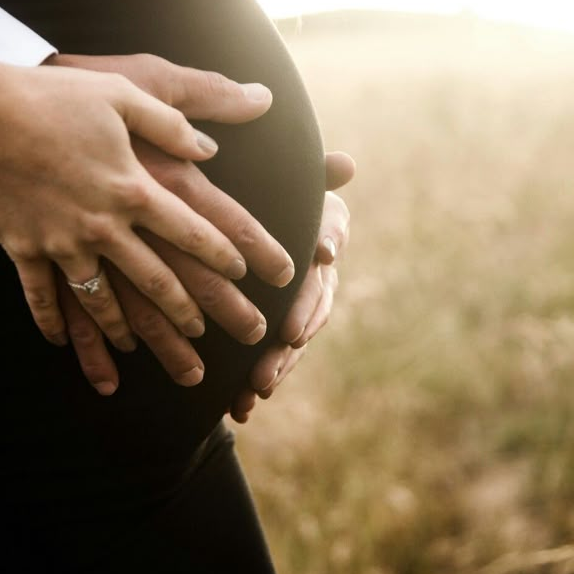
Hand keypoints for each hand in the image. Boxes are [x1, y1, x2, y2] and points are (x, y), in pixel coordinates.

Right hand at [0, 54, 283, 350]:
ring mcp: (63, 244)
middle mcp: (105, 226)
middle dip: (190, 312)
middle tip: (212, 334)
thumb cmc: (52, 96)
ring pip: (103, 301)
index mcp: (136, 188)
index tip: (249, 276)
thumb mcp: (124, 91)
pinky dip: (53, 324)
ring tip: (143, 348)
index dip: (226, 255)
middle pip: (159, 281)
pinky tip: (61, 343)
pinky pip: (41, 297)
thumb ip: (172, 123)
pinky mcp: (24, 250)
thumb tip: (212, 149)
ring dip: (127, 330)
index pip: (194, 231)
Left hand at [228, 150, 354, 422]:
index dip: (327, 243)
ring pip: (293, 342)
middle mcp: (316, 274)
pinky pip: (269, 364)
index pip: (330, 240)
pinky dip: (253, 387)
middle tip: (287, 337)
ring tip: (258, 386)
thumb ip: (306, 174)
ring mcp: (296, 309)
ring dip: (278, 365)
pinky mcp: (272, 337)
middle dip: (300, 322)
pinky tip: (240, 409)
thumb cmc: (257, 195)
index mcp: (320, 234)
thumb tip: (346, 164)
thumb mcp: (270, 181)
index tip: (318, 255)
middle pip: (314, 301)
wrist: (226, 242)